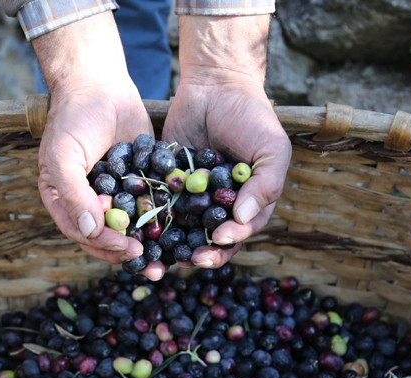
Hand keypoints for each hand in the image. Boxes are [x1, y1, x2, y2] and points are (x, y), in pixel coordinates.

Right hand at [33, 13, 150, 263]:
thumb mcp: (64, 156)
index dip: (103, 245)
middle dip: (127, 252)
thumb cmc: (73, 119)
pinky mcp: (141, 183)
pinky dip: (163, 218)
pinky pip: (151, 205)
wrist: (100, 85)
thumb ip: (73, 194)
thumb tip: (90, 231)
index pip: (83, 234)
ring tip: (167, 259)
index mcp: (65, 202)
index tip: (126, 249)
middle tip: (148, 259)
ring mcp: (116, 194)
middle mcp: (90, 203)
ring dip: (148, 244)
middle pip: (108, 238)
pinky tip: (181, 228)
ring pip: (132, 227)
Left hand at [160, 15, 291, 274]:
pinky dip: (149, 220)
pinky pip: (157, 206)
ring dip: (172, 249)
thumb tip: (243, 218)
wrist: (215, 85)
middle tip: (191, 259)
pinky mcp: (166, 184)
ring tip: (162, 259)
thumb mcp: (270, 149)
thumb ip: (265, 184)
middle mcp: (218, 206)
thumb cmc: (252, 118)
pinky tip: (140, 230)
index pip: (241, 230)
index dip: (231, 240)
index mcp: (247, 203)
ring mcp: (190, 197)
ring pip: (181, 230)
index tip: (219, 239)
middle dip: (201, 253)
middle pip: (210, 240)